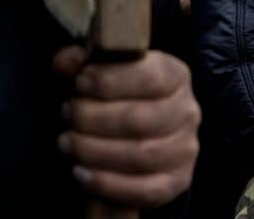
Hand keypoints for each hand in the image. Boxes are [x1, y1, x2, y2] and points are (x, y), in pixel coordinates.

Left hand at [53, 46, 200, 207]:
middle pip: (140, 119)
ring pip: (141, 155)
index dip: (112, 81)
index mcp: (175, 75)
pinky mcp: (177, 181)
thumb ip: (80, 63)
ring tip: (67, 142)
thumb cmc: (116, 96)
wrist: (138, 133)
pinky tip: (81, 173)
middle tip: (67, 113)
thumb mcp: (100, 71)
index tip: (80, 83)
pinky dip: (108, 184)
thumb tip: (66, 62)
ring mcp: (185, 149)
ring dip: (95, 151)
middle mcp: (187, 111)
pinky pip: (145, 190)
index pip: (150, 77)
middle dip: (94, 117)